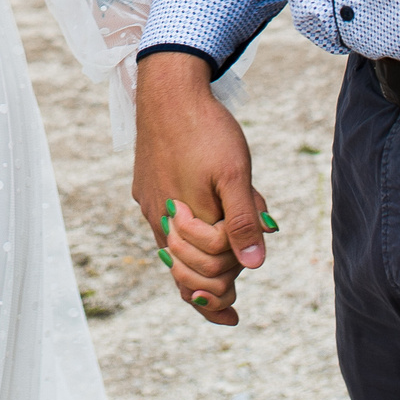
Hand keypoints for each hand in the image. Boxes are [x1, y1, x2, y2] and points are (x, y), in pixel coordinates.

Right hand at [131, 50, 267, 325]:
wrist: (168, 89)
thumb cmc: (206, 130)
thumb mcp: (236, 175)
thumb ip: (244, 221)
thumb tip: (252, 268)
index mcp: (183, 223)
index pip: (201, 279)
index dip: (221, 296)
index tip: (234, 311)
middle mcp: (161, 219)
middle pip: (184, 271)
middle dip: (210, 283)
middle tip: (233, 296)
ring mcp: (150, 203)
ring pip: (173, 249)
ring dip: (200, 259)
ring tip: (225, 261)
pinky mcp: (146, 187)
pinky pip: (165, 225)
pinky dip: (186, 237)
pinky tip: (203, 225)